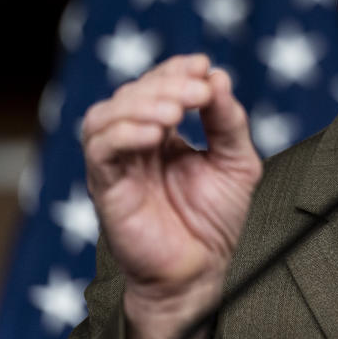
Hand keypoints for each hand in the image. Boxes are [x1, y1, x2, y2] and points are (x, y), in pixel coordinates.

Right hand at [80, 53, 261, 338]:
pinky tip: (155, 133)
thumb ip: (228, 120)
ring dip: (141, 103)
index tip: (203, 66)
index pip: (158, 84)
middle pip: (132, 94)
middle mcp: (135, 144)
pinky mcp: (106, 188)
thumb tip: (217, 76)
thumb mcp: (237, 161)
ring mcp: (117, 164)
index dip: (175, 69)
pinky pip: (100, 150)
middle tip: (197, 91)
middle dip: (165, 84)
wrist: (203, 273)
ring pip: (107, 115)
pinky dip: (124, 132)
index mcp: (164, 133)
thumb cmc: (216, 221)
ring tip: (176, 111)